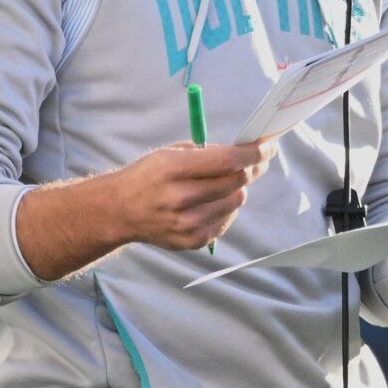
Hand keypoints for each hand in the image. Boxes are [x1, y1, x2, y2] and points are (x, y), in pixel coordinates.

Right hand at [109, 140, 274, 250]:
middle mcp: (181, 198)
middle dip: (251, 168)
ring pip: (236, 201)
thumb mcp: (170, 153)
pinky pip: (227, 220)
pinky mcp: (193, 241)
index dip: (254, 153)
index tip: (268, 146)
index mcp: (175, 169)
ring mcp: (188, 224)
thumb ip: (207, 153)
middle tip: (255, 161)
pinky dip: (226, 208)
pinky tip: (212, 201)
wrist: (119, 212)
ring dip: (238, 188)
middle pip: (237, 182)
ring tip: (225, 182)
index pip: (228, 161)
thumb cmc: (148, 176)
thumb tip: (245, 152)